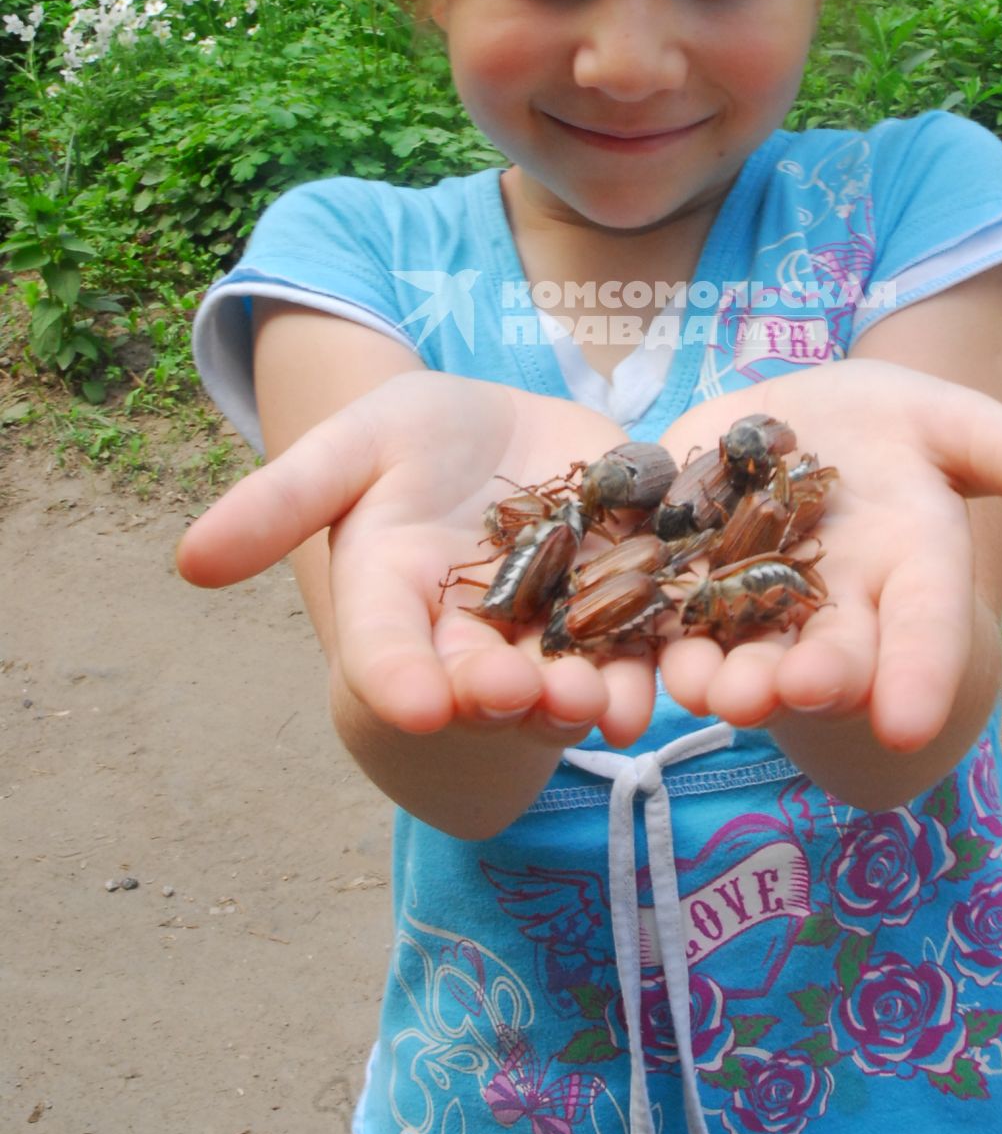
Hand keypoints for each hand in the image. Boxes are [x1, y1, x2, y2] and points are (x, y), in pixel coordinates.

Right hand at [177, 374, 660, 748]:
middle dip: (503, 695)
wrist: (501, 426)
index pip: (388, 652)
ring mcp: (553, 622)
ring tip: (609, 704)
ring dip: (589, 694)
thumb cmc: (409, 436)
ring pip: (569, 672)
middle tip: (524, 699)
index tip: (418, 707)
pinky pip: (646, 635)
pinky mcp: (628, 595)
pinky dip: (662, 657)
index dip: (401, 681)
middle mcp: (472, 631)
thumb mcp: (347, 447)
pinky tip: (682, 669)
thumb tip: (187, 563)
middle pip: (483, 676)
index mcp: (397, 600)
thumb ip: (280, 502)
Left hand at [658, 361, 1001, 754]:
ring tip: (697, 690)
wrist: (796, 421)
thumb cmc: (893, 426)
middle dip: (807, 678)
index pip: (925, 625)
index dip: (917, 672)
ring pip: (734, 646)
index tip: (909, 726)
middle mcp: (833, 602)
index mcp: (909, 567)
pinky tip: (608, 661)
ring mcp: (749, 600)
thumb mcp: (958, 425)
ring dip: (714, 672)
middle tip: (783, 699)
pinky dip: (632, 638)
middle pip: (827, 650)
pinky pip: (650, 613)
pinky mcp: (674, 577)